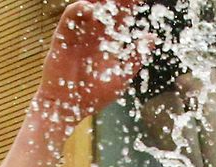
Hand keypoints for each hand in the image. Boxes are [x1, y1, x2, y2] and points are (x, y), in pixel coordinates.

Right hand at [32, 0, 148, 125]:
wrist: (69, 107)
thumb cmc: (94, 94)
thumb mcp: (121, 74)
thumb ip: (136, 55)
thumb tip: (152, 36)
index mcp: (108, 42)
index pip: (120, 18)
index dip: (128, 6)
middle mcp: (93, 35)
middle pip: (105, 9)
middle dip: (113, 0)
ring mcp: (77, 36)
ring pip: (87, 11)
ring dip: (96, 1)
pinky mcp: (62, 41)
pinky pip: (68, 22)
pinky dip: (76, 12)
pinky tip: (87, 7)